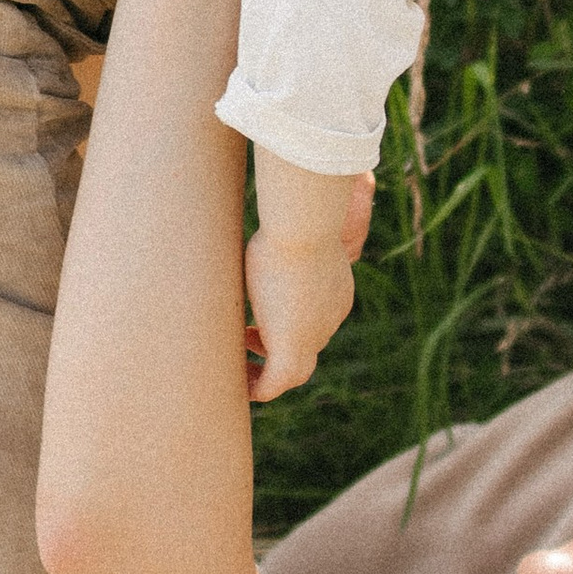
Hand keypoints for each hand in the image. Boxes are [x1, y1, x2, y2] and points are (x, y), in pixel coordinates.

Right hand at [243, 176, 370, 399]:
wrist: (305, 228)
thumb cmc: (294, 219)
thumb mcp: (288, 226)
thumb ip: (288, 224)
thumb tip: (297, 185)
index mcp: (336, 292)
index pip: (316, 319)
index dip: (287, 322)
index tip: (259, 317)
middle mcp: (331, 319)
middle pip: (308, 347)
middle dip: (277, 348)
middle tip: (248, 340)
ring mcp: (314, 337)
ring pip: (295, 371)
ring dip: (267, 372)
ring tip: (241, 367)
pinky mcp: (292, 348)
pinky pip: (275, 385)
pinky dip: (258, 388)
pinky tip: (236, 383)